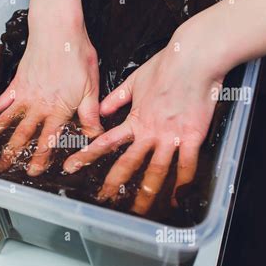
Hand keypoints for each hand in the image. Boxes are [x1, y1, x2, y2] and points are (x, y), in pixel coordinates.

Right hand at [0, 0, 102, 175]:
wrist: (59, 30)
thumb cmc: (77, 56)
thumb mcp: (91, 87)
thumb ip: (90, 114)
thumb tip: (95, 135)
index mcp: (58, 109)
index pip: (49, 138)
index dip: (41, 156)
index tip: (33, 170)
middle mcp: (38, 105)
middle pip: (24, 134)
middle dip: (14, 153)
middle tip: (3, 167)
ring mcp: (25, 95)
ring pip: (9, 121)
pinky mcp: (17, 84)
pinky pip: (1, 101)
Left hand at [63, 30, 224, 214]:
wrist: (193, 57)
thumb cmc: (165, 65)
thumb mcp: (134, 81)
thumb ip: (116, 99)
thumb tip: (101, 110)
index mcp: (135, 119)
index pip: (105, 142)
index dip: (87, 156)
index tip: (72, 167)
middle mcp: (149, 132)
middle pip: (128, 163)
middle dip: (114, 183)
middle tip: (105, 198)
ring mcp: (170, 136)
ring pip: (156, 170)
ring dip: (147, 191)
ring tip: (140, 208)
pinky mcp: (192, 136)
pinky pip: (187, 164)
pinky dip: (182, 183)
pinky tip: (178, 197)